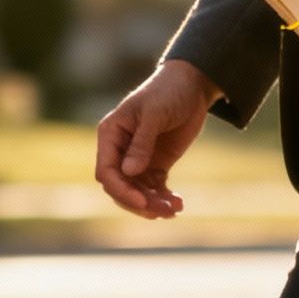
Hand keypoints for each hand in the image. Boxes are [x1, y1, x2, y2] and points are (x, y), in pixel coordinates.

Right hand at [95, 60, 221, 218]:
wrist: (192, 86)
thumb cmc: (168, 92)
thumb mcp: (155, 113)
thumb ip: (142, 142)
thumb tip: (129, 171)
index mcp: (111, 134)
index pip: (107, 171)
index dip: (121, 189)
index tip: (143, 202)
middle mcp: (120, 150)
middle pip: (120, 187)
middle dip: (139, 202)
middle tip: (162, 211)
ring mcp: (138, 159)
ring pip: (138, 191)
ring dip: (154, 204)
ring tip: (174, 209)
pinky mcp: (156, 164)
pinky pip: (155, 188)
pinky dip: (164, 198)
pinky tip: (178, 204)